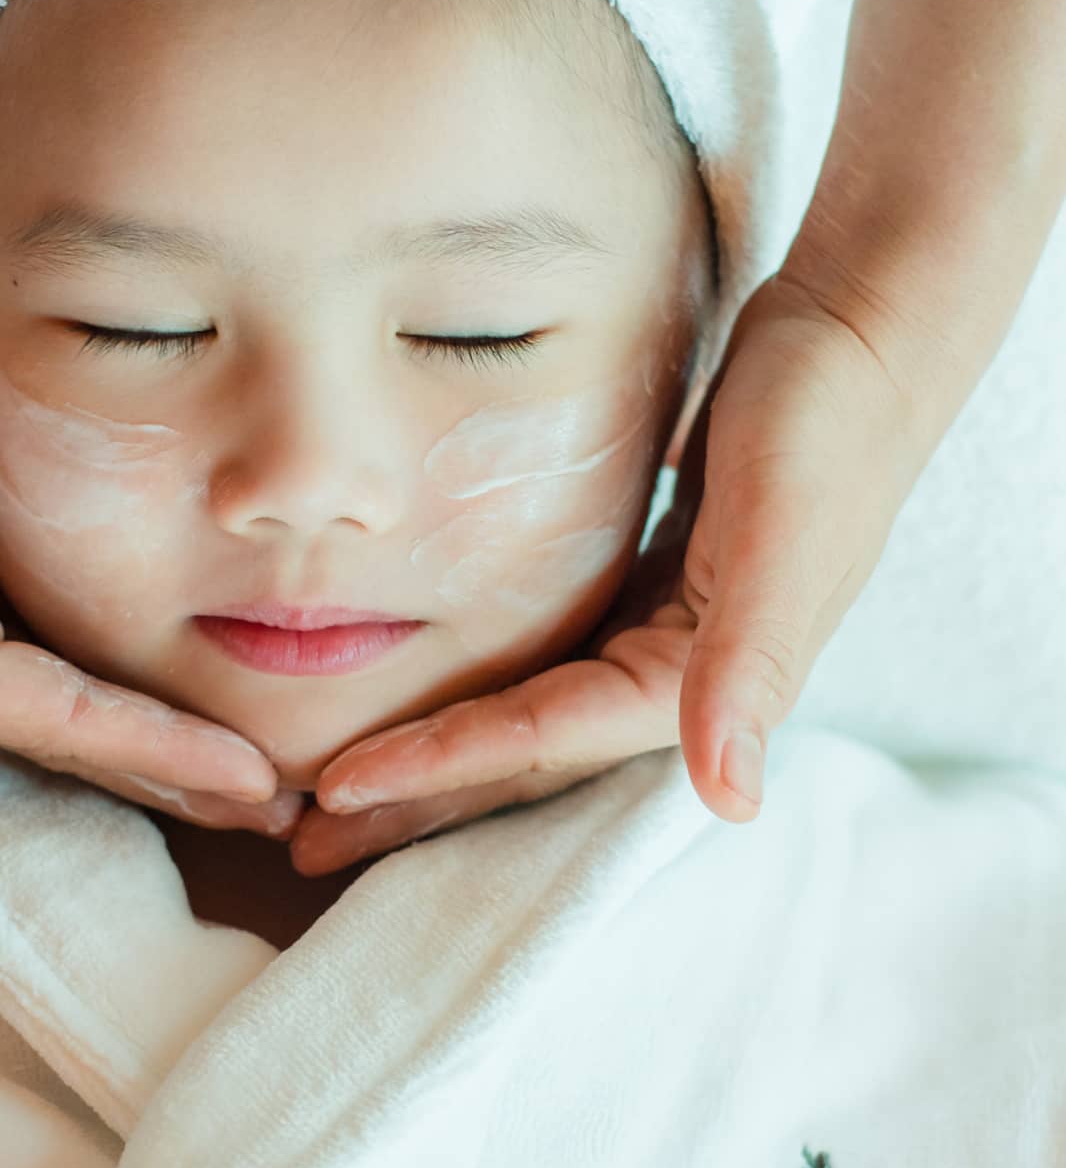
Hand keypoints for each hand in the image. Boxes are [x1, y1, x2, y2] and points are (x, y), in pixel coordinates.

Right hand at [0, 223, 290, 822]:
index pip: (64, 722)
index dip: (163, 755)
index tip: (262, 781)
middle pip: (79, 723)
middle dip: (177, 766)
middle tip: (285, 799)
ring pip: (73, 671)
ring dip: (154, 712)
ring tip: (245, 741)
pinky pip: (53, 605)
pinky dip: (115, 634)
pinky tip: (170, 636)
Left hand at [292, 270, 922, 874]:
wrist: (864, 333)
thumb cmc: (826, 424)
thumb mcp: (788, 535)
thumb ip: (754, 664)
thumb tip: (730, 799)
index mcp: (698, 680)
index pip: (541, 740)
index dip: (439, 768)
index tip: (336, 788)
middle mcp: (677, 675)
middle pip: (522, 755)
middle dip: (419, 801)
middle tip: (304, 834)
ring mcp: (662, 630)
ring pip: (526, 710)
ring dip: (440, 750)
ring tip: (342, 784)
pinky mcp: (651, 582)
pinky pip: (546, 652)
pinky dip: (482, 680)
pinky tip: (428, 682)